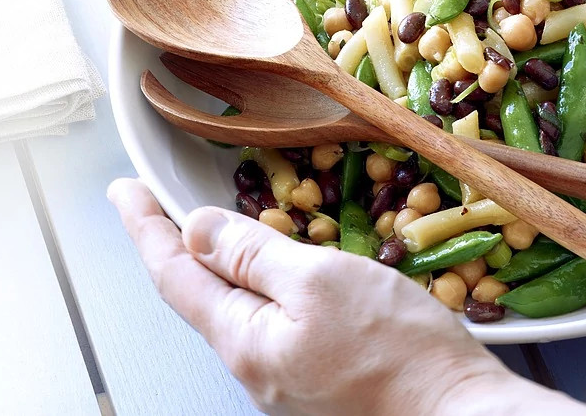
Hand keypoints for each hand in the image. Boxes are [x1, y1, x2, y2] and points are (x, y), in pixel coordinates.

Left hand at [107, 178, 585, 415]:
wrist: (460, 415)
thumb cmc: (399, 351)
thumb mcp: (320, 281)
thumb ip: (253, 255)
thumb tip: (197, 230)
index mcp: (244, 341)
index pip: (174, 274)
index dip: (145, 227)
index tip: (124, 191)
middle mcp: (255, 369)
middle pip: (201, 296)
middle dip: (178, 246)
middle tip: (160, 201)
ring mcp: (286, 381)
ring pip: (240, 311)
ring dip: (224, 267)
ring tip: (219, 228)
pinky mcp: (318, 382)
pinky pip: (274, 327)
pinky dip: (264, 288)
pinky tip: (282, 272)